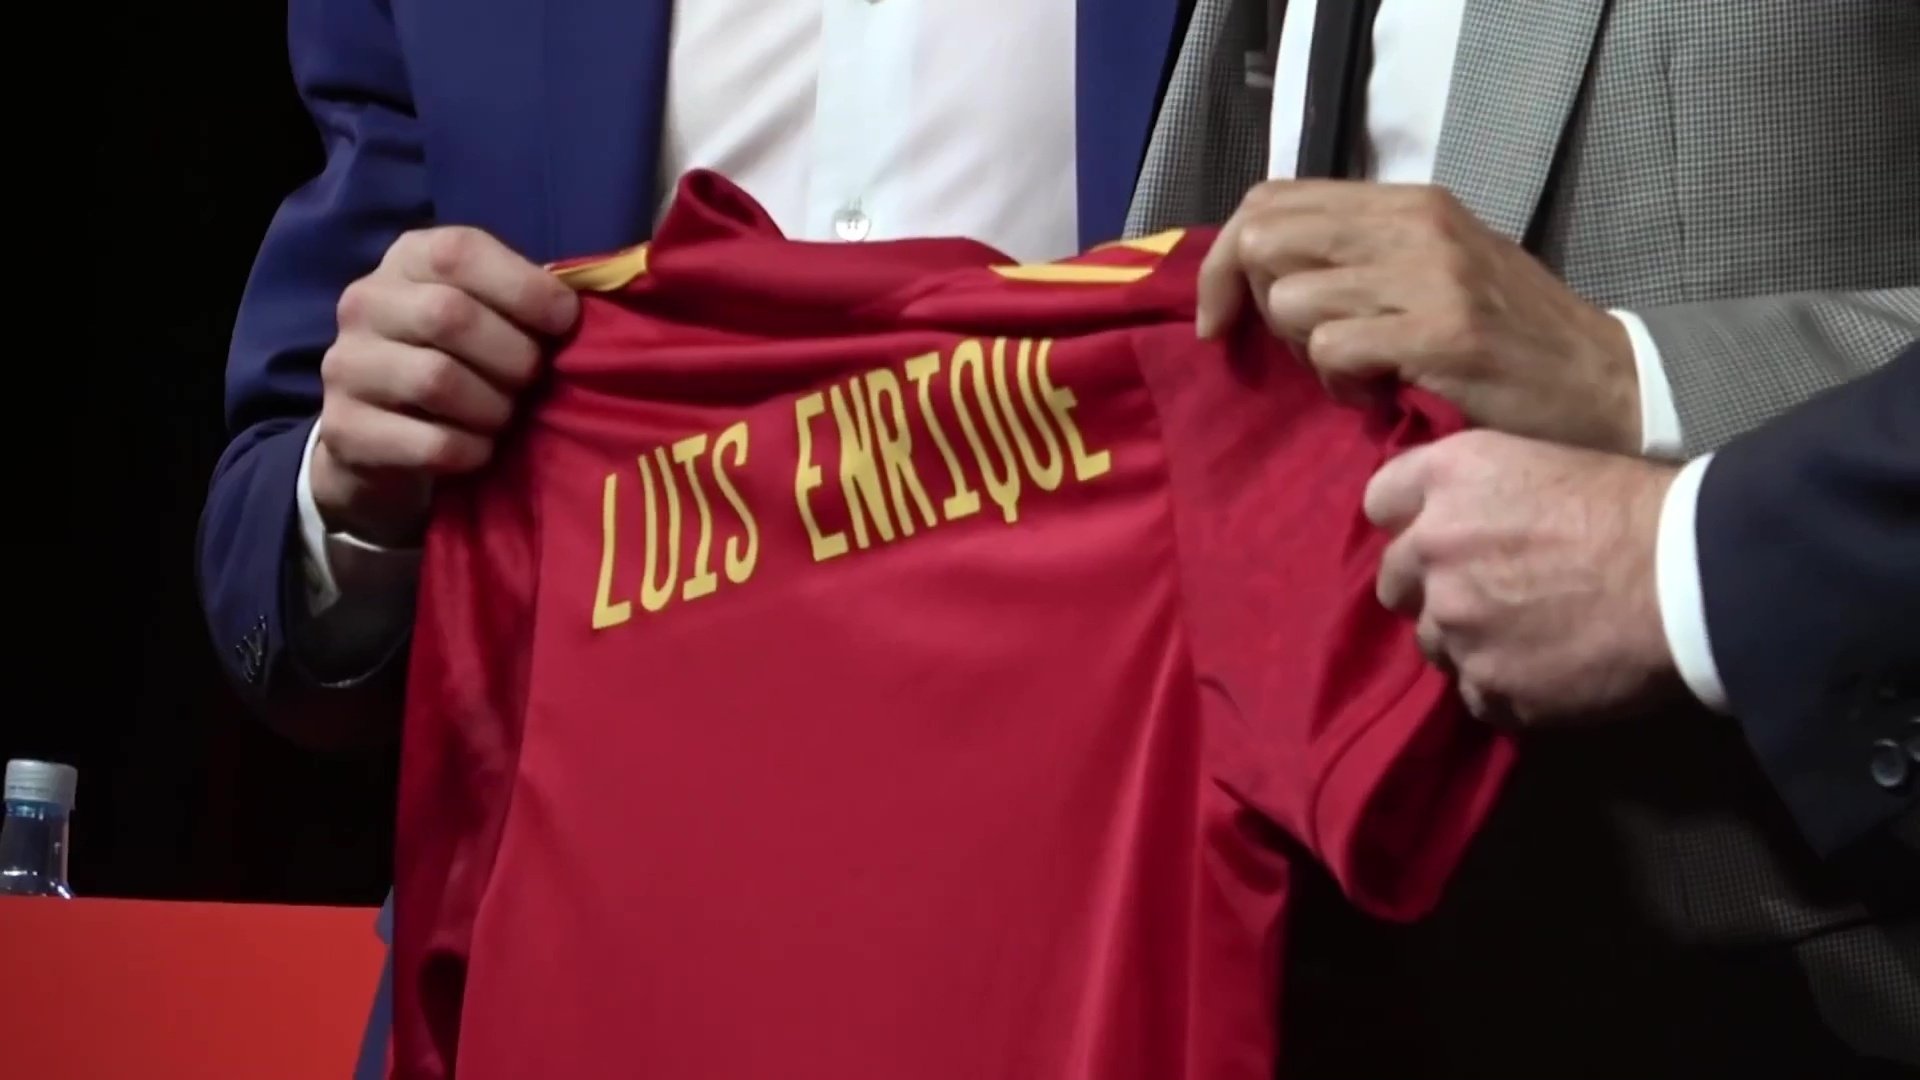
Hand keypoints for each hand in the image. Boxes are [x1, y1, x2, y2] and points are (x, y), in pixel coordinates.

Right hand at [313, 226, 579, 545]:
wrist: (383, 438)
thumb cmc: (461, 362)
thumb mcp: (489, 314)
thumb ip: (527, 299)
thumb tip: (593, 301)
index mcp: (409, 258)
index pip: (459, 253)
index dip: (524, 289)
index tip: (564, 323)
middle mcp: (366, 301)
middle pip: (449, 316)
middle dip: (514, 357)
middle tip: (533, 382)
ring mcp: (346, 364)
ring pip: (436, 380)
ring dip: (494, 407)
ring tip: (505, 417)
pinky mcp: (345, 428)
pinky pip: (430, 442)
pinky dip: (472, 451)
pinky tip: (480, 450)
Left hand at [1196, 181, 1642, 453]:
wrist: (1607, 384)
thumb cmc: (1509, 339)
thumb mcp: (1434, 271)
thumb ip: (1358, 258)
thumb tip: (1259, 269)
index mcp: (1408, 203)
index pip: (1271, 199)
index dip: (1224, 261)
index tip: (1220, 319)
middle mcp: (1414, 226)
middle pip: (1264, 240)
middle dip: (1258, 307)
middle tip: (1303, 351)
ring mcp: (1430, 277)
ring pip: (1291, 300)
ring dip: (1306, 354)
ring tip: (1360, 374)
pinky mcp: (1442, 334)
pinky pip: (1330, 349)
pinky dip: (1339, 385)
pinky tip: (1377, 396)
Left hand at [1363, 429, 1682, 725]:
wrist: (1693, 578)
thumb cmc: (1636, 508)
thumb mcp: (1540, 462)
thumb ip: (1475, 490)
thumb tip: (1452, 518)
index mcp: (1448, 478)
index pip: (1382, 500)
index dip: (1410, 519)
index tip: (1438, 533)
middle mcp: (1433, 548)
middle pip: (1394, 580)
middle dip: (1430, 587)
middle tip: (1486, 592)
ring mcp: (1455, 622)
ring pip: (1432, 642)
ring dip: (1466, 640)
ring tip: (1526, 635)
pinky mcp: (1486, 683)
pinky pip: (1474, 692)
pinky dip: (1503, 686)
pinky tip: (1546, 670)